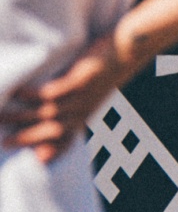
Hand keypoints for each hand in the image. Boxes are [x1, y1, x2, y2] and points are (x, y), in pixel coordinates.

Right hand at [1, 34, 144, 160]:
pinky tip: (18, 91)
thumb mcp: (88, 90)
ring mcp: (84, 95)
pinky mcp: (83, 78)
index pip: (66, 141)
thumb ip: (69, 101)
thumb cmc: (104, 68)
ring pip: (49, 112)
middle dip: (26, 138)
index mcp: (84, 115)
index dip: (49, 152)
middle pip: (52, 132)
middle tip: (1, 142)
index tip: (31, 162)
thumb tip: (47, 108)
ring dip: (22, 115)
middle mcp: (84, 110)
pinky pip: (56, 91)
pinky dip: (35, 94)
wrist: (130, 49)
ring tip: (0, 114)